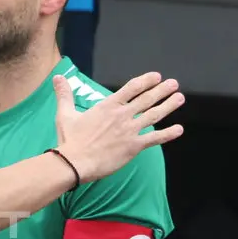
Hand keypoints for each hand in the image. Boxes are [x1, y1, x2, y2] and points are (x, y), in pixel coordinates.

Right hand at [54, 72, 183, 184]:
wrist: (76, 162)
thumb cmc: (70, 139)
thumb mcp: (65, 114)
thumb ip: (64, 94)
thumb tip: (58, 78)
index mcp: (107, 106)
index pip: (131, 88)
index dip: (145, 81)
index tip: (156, 76)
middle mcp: (122, 115)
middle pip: (146, 99)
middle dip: (162, 90)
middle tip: (173, 83)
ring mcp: (130, 130)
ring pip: (154, 115)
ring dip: (168, 105)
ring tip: (179, 98)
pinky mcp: (134, 146)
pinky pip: (155, 138)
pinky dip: (168, 134)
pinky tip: (179, 129)